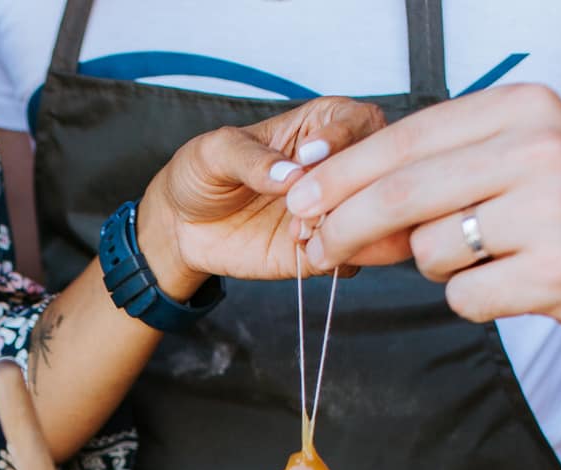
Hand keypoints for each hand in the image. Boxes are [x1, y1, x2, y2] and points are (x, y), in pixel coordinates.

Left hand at [136, 97, 386, 297]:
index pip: (359, 121)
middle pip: (377, 170)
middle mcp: (336, 167)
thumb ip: (252, 158)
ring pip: (372, 216)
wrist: (183, 227)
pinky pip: (353, 257)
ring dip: (344, 225)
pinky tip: (306, 252)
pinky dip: (340, 257)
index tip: (309, 158)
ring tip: (299, 231)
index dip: (343, 137)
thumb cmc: (201, 175)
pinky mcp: (324, 249)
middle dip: (347, 187)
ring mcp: (333, 210)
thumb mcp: (215, 153)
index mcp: (318, 127)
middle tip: (302, 203)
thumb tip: (292, 174)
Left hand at [283, 83, 560, 332]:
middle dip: (346, 225)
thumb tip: (336, 201)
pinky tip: (510, 282)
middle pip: (402, 195)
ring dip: (434, 266)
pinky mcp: (555, 271)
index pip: (405, 140)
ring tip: (483, 256)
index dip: (342, 175)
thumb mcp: (516, 155)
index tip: (300, 200)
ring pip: (432, 251)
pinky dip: (472, 298)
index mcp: (521, 109)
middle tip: (319, 246)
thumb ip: (436, 170)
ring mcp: (550, 211)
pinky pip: (465, 297)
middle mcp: (538, 150)